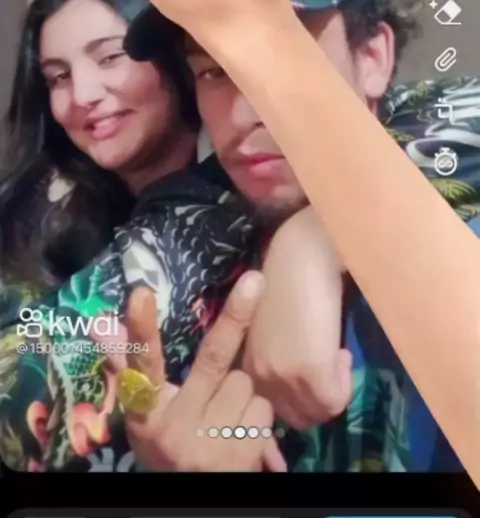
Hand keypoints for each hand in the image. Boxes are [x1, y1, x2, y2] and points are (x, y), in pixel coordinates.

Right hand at [109, 272, 285, 471]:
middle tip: (254, 280)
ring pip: (243, 382)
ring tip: (223, 408)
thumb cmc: (166, 445)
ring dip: (241, 386)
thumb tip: (101, 323)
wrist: (196, 503)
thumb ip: (128, 367)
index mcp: (147, 415)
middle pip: (212, 360)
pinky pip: (263, 408)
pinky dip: (257, 410)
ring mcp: (213, 445)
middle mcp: (177, 430)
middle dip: (235, 318)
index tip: (141, 294)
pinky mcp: (246, 455)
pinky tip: (241, 426)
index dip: (141, 332)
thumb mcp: (142, 415)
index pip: (142, 368)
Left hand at [243, 207, 352, 429]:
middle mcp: (256, 376)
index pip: (274, 411)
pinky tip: (342, 352)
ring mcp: (281, 375)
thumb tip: (304, 387)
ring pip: (317, 412)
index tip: (316, 374)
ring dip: (334, 389)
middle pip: (297, 417)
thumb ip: (278, 360)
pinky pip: (334, 401)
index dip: (302, 398)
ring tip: (337, 355)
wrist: (302, 254)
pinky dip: (345, 383)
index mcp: (245, 366)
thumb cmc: (290, 282)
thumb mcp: (273, 331)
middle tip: (332, 364)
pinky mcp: (309, 371)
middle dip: (320, 398)